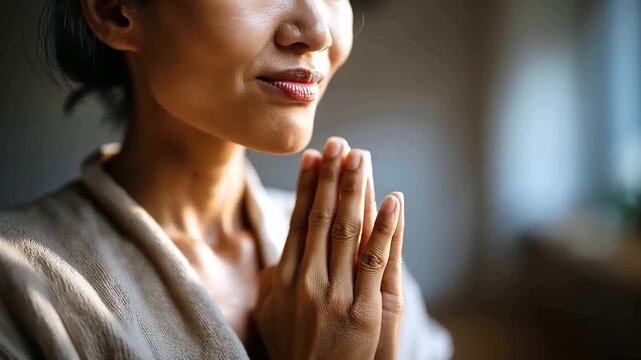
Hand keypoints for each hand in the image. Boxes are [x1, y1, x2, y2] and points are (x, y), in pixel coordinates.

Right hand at [254, 137, 404, 359]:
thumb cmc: (292, 345)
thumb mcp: (270, 310)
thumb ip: (275, 274)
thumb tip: (283, 242)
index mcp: (285, 276)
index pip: (297, 219)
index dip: (306, 186)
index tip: (313, 156)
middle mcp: (307, 280)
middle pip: (321, 217)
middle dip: (331, 177)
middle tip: (339, 143)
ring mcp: (336, 294)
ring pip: (347, 231)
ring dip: (355, 191)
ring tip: (361, 157)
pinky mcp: (363, 310)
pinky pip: (375, 261)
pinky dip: (385, 228)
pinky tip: (392, 200)